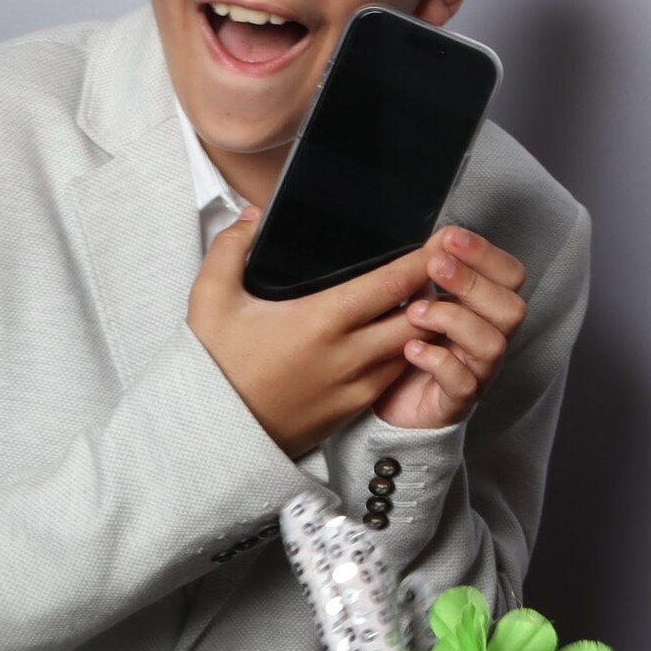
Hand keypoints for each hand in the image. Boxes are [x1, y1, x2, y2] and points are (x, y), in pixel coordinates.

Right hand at [187, 211, 435, 455]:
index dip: (423, 261)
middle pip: (418, 318)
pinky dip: (405, 354)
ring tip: (424, 298)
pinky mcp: (351, 410)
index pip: (392, 285)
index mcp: (321, 321)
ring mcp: (353, 387)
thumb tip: (254, 215)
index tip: (442, 242)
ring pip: (412, 349)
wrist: (209, 434)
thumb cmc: (213, 366)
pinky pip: (393, 376)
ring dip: (424, 324)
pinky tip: (398, 336)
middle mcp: (348, 355)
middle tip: (442, 269)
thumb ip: (231, 248)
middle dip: (436, 291)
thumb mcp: (210, 299)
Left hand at [376, 226, 529, 430]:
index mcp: (487, 310)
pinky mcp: (455, 404)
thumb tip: (444, 235)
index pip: (511, 276)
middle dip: (473, 283)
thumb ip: (434, 269)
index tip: (451, 237)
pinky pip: (463, 383)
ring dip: (453, 319)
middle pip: (512, 309)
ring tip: (414, 312)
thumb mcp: (419, 299)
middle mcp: (490, 340)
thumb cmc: (410, 343)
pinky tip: (410, 348)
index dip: (487, 254)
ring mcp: (477, 374)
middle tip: (436, 267)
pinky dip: (437, 361)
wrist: (385, 402)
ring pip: (492, 344)